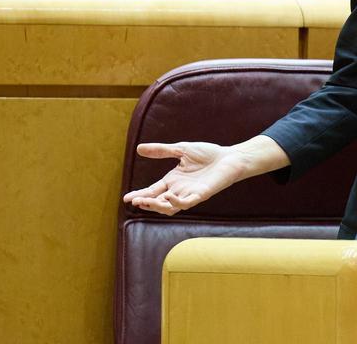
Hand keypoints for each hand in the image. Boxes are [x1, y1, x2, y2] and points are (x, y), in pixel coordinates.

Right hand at [122, 141, 242, 215]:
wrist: (230, 157)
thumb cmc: (208, 154)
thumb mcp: (181, 150)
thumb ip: (162, 150)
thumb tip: (139, 148)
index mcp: (173, 180)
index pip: (153, 190)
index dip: (140, 195)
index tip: (126, 198)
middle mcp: (179, 189)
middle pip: (158, 201)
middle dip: (146, 203)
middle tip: (134, 202)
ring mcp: (189, 194)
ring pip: (169, 207)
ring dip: (157, 206)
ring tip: (146, 202)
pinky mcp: (201, 195)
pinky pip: (186, 203)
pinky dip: (176, 202)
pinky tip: (168, 197)